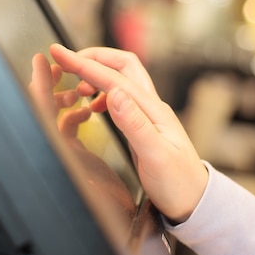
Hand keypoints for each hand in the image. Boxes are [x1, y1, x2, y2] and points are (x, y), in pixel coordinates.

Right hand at [49, 44, 207, 222]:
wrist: (195, 201)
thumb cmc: (178, 184)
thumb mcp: (155, 156)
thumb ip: (134, 124)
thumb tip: (114, 93)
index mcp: (152, 110)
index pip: (113, 78)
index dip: (83, 64)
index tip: (59, 53)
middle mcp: (151, 106)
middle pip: (122, 66)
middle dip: (92, 58)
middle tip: (65, 60)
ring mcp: (148, 115)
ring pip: (121, 79)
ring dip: (97, 74)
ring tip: (75, 85)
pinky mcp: (143, 126)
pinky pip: (121, 98)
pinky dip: (102, 93)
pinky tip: (93, 106)